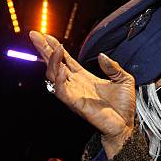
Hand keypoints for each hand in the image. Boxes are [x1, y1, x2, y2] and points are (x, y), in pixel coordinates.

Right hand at [29, 31, 135, 158]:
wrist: (126, 125)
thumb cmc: (124, 106)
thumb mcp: (124, 79)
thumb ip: (113, 66)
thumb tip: (101, 55)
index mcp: (85, 77)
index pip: (66, 60)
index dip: (56, 47)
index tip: (46, 35)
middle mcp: (76, 84)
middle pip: (55, 64)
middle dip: (44, 49)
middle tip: (34, 35)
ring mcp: (74, 94)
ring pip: (54, 76)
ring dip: (52, 61)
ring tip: (55, 48)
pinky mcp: (75, 104)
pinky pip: (61, 91)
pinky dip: (59, 79)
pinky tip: (61, 68)